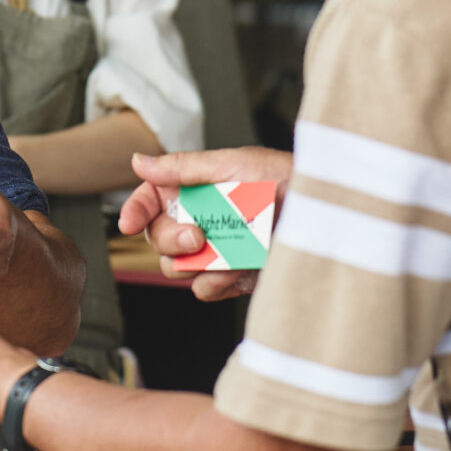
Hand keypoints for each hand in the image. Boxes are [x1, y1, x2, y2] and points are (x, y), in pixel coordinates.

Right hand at [119, 147, 292, 303]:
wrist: (322, 212)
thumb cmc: (283, 178)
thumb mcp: (232, 164)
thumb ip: (182, 167)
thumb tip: (138, 162)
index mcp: (191, 191)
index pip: (148, 202)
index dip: (134, 211)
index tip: (128, 223)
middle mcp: (197, 221)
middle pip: (157, 240)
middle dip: (171, 240)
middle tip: (197, 235)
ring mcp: (213, 251)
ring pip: (177, 269)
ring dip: (197, 263)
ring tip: (229, 253)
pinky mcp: (230, 276)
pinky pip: (205, 289)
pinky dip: (218, 282)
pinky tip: (240, 269)